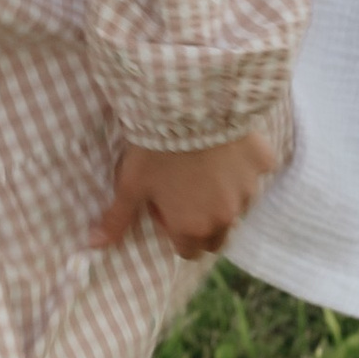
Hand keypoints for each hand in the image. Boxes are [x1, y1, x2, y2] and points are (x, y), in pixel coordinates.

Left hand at [90, 129, 276, 260]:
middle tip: (186, 191)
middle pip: (218, 237)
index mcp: (193, 227)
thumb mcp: (131, 184)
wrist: (191, 106)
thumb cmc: (156, 148)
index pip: (188, 251)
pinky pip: (256, 170)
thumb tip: (94, 244)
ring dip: (225, 193)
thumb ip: (117, 218)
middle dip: (204, 223)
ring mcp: (249, 190)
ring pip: (239, 203)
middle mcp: (226, 216)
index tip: (164, 206)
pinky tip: (227, 144)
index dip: (174, 230)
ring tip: (204, 163)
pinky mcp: (264, 163)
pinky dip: (244, 164)